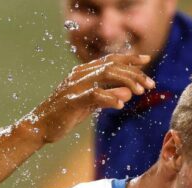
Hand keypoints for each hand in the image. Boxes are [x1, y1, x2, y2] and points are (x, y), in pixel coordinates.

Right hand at [23, 53, 154, 143]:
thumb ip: (109, 95)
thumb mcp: (91, 104)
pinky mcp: (71, 100)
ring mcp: (74, 86)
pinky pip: (94, 95)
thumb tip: (128, 92)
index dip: (129, 58)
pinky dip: (109, 98)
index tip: (147, 58)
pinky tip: (121, 104)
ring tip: (140, 91)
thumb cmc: (66, 114)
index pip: (110, 60)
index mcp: (83, 72)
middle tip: (151, 84)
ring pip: (105, 75)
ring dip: (126, 81)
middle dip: (134, 73)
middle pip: (111, 66)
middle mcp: (79, 74)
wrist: (40, 126)